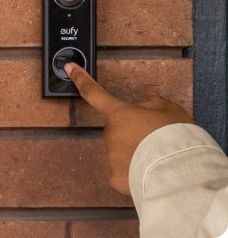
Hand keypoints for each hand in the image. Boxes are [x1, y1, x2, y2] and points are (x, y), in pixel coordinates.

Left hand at [64, 62, 195, 197]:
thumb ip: (153, 104)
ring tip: (156, 157)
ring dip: (134, 153)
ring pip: (121, 151)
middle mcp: (110, 134)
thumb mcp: (170, 110)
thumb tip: (143, 109)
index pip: (94, 92)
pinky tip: (149, 172)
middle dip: (131, 132)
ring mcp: (111, 157)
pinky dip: (134, 172)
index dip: (80, 79)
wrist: (178, 170)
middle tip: (153, 139)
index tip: (69, 68)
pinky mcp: (115, 179)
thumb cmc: (174, 136)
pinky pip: (123, 172)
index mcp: (119, 113)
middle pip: (117, 129)